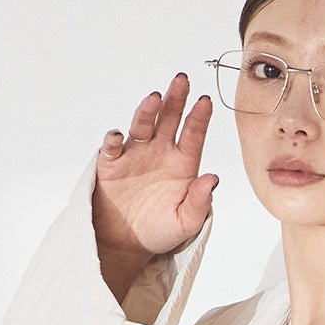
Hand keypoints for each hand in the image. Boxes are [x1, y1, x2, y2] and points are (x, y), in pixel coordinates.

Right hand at [93, 74, 217, 258]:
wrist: (127, 243)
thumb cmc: (159, 231)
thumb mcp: (186, 222)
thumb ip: (200, 202)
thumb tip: (212, 179)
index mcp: (182, 162)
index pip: (193, 134)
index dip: (199, 118)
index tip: (205, 102)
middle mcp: (159, 151)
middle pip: (169, 118)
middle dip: (176, 99)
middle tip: (182, 81)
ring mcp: (135, 154)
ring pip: (142, 125)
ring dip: (147, 111)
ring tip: (155, 99)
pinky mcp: (112, 164)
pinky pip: (113, 148)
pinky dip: (114, 140)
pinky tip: (118, 135)